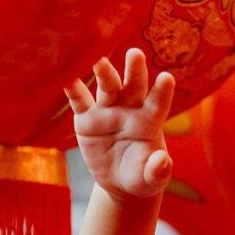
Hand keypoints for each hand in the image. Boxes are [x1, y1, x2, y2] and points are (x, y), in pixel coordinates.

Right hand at [70, 49, 177, 200]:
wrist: (119, 181)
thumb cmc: (141, 176)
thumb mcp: (151, 179)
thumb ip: (157, 171)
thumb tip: (162, 161)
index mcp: (150, 121)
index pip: (158, 104)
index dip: (162, 92)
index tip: (167, 78)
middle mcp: (130, 109)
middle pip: (134, 86)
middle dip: (135, 70)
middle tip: (135, 53)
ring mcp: (108, 111)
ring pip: (107, 87)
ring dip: (104, 72)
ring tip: (99, 60)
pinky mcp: (87, 118)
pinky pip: (80, 101)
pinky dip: (73, 89)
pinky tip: (67, 76)